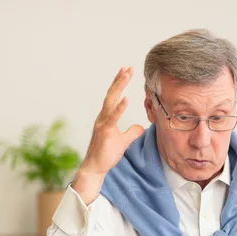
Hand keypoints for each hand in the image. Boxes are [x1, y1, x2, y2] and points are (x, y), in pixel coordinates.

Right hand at [73, 67, 144, 203]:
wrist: (96, 168)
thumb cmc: (107, 154)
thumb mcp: (124, 141)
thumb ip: (132, 132)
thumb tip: (140, 126)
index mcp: (107, 118)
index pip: (114, 97)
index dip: (120, 84)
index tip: (126, 71)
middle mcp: (103, 117)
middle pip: (111, 94)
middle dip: (119, 80)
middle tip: (127, 67)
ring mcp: (103, 124)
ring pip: (110, 101)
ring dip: (118, 87)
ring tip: (125, 74)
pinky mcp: (105, 132)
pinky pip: (113, 118)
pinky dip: (119, 107)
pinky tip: (126, 98)